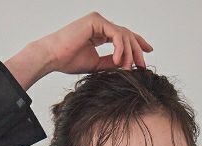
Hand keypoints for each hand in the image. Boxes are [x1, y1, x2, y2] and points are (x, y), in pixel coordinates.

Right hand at [38, 12, 152, 74]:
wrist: (53, 57)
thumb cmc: (68, 60)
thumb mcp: (96, 64)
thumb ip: (111, 62)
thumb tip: (126, 65)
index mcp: (99, 32)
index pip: (122, 36)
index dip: (137, 43)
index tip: (147, 53)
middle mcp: (100, 24)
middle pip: (126, 34)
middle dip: (137, 50)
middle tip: (143, 65)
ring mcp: (98, 21)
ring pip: (123, 34)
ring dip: (129, 53)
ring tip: (129, 68)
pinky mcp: (96, 21)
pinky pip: (116, 34)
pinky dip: (120, 49)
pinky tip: (120, 61)